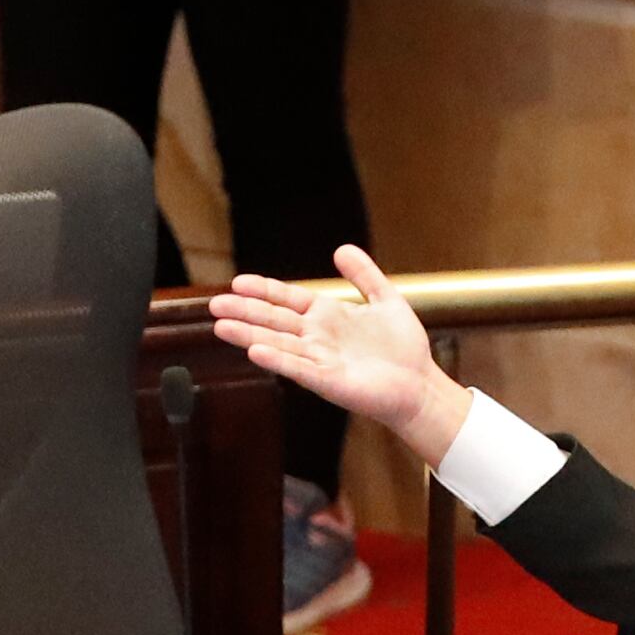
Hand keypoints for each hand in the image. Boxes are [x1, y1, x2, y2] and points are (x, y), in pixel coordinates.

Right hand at [213, 246, 469, 470]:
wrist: (420, 386)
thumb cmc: (403, 348)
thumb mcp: (386, 300)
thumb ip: (364, 275)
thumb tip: (341, 249)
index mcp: (327, 316)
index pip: (288, 299)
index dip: (264, 290)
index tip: (238, 282)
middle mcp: (317, 337)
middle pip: (274, 320)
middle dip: (245, 312)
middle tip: (214, 305)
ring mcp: (320, 360)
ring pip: (278, 343)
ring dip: (249, 335)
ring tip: (221, 327)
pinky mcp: (329, 382)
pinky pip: (299, 368)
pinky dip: (278, 360)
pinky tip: (255, 351)